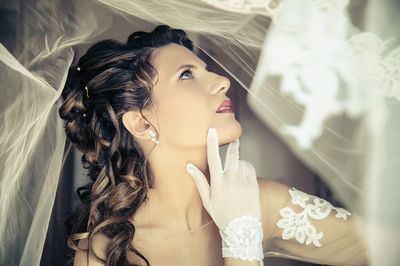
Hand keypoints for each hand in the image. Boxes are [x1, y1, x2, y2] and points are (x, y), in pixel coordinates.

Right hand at [186, 128, 263, 263]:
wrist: (241, 230)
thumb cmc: (222, 216)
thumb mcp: (207, 201)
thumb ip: (199, 181)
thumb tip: (189, 166)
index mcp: (217, 184)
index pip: (213, 159)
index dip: (212, 143)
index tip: (212, 131)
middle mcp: (230, 181)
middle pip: (232, 155)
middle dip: (234, 145)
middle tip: (234, 140)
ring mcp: (243, 183)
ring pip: (242, 162)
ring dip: (239, 162)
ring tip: (237, 171)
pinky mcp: (254, 186)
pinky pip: (250, 169)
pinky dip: (247, 168)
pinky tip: (244, 175)